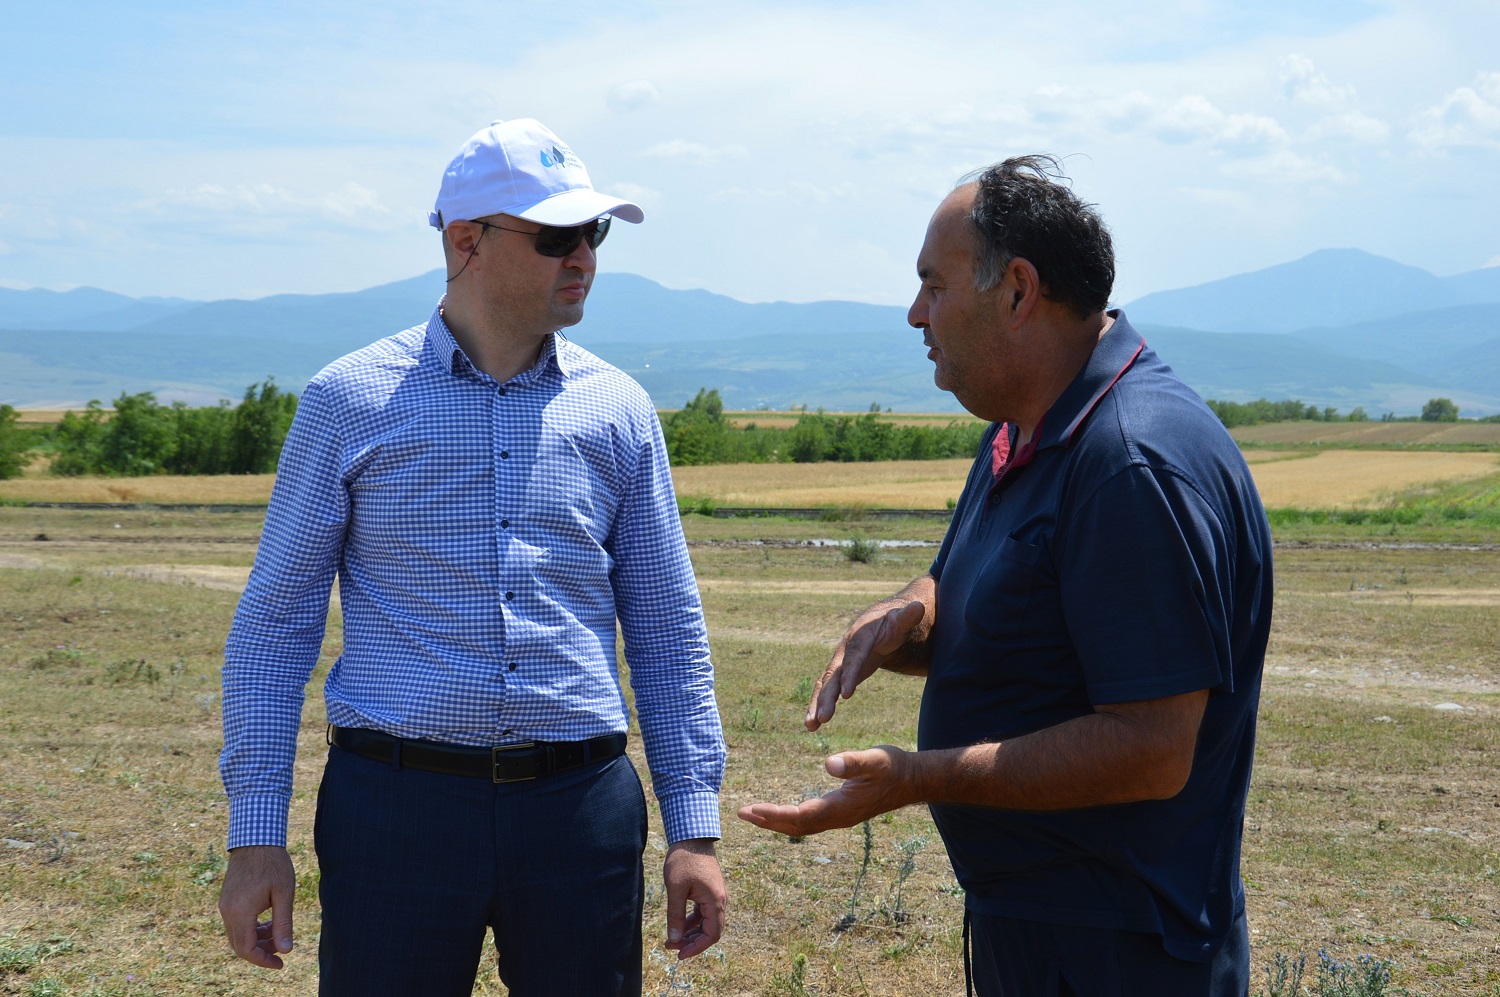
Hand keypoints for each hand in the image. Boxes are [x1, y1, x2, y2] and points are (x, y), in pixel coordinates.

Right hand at [218, 845, 295, 968]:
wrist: (256, 839)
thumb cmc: (273, 864)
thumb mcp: (284, 894)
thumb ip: (283, 923)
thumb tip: (286, 949)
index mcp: (240, 912)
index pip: (247, 950)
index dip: (264, 960)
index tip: (281, 962)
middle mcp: (227, 912)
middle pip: (240, 946)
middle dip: (261, 952)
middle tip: (282, 950)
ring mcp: (224, 906)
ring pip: (237, 935)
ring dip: (257, 940)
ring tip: (278, 934)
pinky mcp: (227, 900)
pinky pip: (236, 923)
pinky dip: (251, 928)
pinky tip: (268, 922)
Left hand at [662, 838, 726, 959]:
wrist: (692, 836)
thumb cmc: (684, 860)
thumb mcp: (675, 889)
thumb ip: (676, 915)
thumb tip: (674, 939)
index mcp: (715, 901)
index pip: (711, 934)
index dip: (696, 948)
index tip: (679, 954)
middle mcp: (720, 900)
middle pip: (711, 931)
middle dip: (692, 942)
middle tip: (671, 947)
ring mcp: (715, 895)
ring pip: (706, 922)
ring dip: (691, 933)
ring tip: (671, 939)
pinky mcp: (709, 891)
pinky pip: (704, 913)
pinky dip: (692, 921)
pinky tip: (679, 925)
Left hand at [737, 746, 920, 835]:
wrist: (913, 780)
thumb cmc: (894, 767)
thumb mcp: (875, 758)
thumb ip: (853, 762)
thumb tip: (828, 763)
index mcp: (841, 807)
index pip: (801, 815)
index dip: (775, 813)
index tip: (752, 809)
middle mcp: (838, 817)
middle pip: (797, 826)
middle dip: (769, 821)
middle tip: (742, 813)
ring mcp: (841, 817)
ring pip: (803, 826)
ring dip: (777, 821)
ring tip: (754, 814)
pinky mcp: (843, 812)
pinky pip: (811, 821)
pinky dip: (791, 818)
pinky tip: (783, 811)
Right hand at [807, 600, 925, 730]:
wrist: (879, 622)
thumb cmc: (893, 622)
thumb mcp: (902, 619)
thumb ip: (908, 616)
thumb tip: (918, 607)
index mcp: (859, 636)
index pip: (855, 656)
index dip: (850, 674)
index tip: (846, 694)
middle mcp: (844, 650)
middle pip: (833, 674)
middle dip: (827, 696)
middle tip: (823, 717)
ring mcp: (840, 663)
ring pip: (825, 685)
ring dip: (816, 704)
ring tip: (811, 726)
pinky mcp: (840, 674)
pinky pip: (827, 690)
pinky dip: (819, 706)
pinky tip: (813, 724)